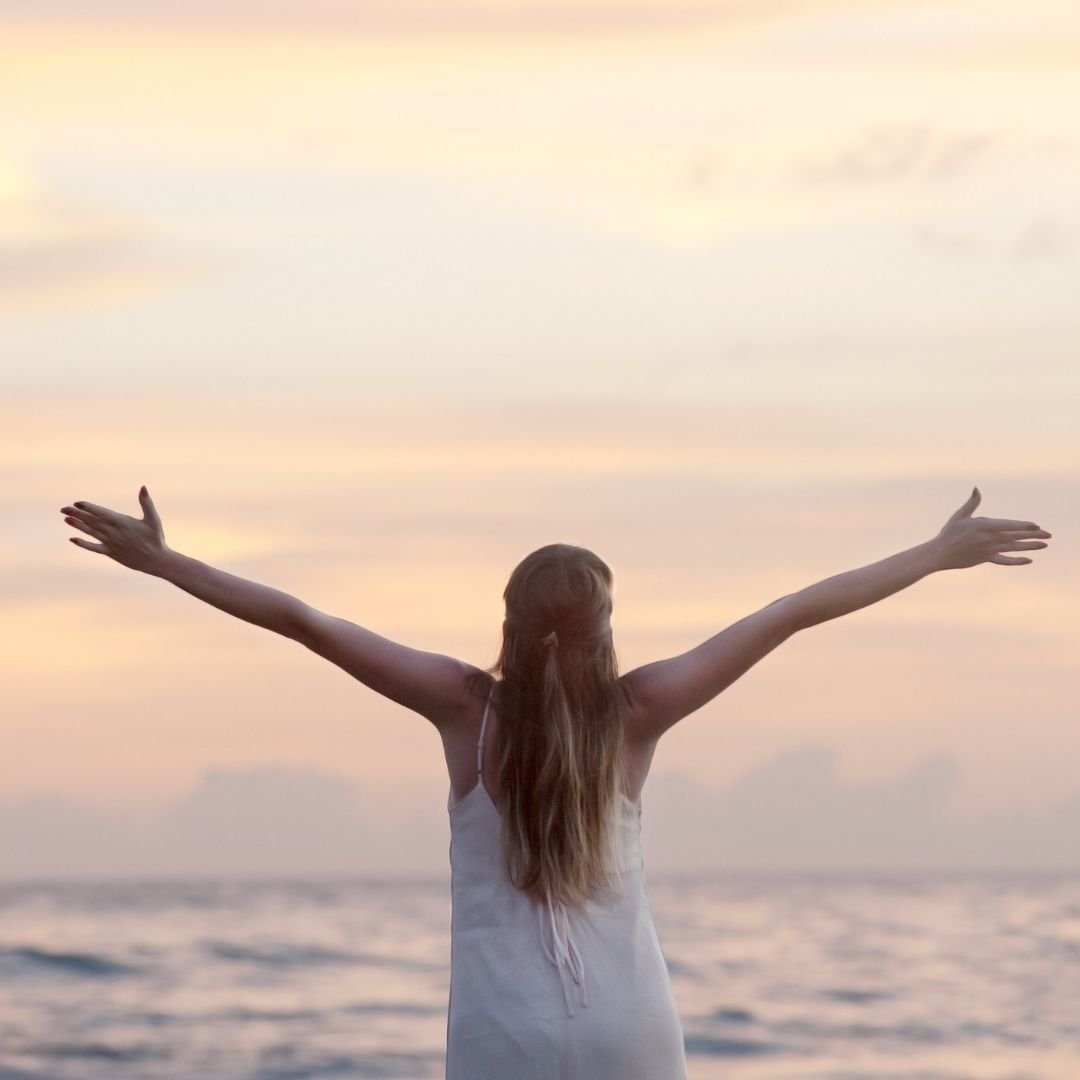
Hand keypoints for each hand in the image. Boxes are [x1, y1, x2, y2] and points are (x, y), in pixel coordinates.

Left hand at [60, 486, 171, 574]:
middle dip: (77, 514)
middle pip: (92, 521)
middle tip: (63, 508)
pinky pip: (93, 547)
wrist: (156, 560)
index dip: (89, 508)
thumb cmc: (156, 538)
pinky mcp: (110, 553)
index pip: (101, 513)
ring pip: (91, 532)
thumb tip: (143, 487)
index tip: (77, 503)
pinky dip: (83, 543)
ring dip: (77, 525)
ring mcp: (111, 543)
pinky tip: (73, 539)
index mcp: (123, 523)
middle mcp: (114, 533)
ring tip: (66, 519)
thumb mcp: (154, 519)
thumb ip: (146, 503)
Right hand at [933, 487, 1051, 569]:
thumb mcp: (960, 515)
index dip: (1024, 526)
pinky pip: (1004, 561)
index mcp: (983, 526)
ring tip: (1044, 545)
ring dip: (1030, 546)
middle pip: (1015, 536)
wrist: (939, 553)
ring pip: (1013, 548)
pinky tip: (1028, 560)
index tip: (1037, 526)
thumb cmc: (949, 533)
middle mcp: (988, 539)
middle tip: (1048, 535)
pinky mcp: (986, 559)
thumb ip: (972, 502)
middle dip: (1033, 535)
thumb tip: (977, 488)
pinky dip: (1016, 561)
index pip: (1008, 525)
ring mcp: (988, 550)